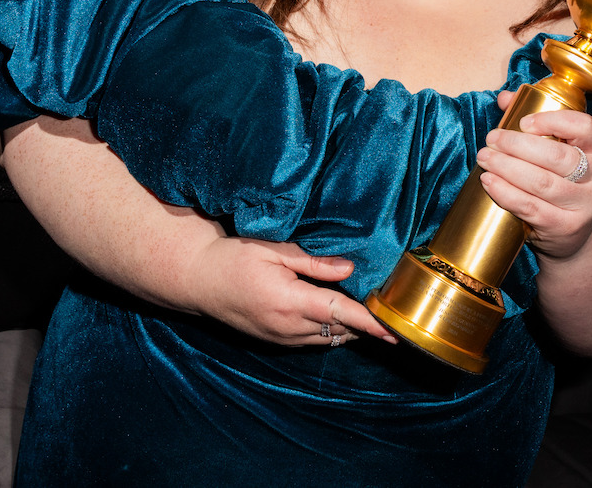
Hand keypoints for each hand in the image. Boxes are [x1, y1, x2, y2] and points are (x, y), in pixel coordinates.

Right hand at [188, 236, 396, 346]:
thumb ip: (313, 262)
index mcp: (288, 301)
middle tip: (390, 312)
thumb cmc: (234, 257)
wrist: (198, 280)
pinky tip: (340, 318)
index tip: (393, 331)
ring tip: (373, 316)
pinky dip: (330, 332)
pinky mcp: (274, 341)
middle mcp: (286, 327)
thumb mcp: (274, 250)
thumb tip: (349, 269)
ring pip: (327, 339)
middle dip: (366, 324)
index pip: (340, 314)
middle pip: (339, 329)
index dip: (370, 322)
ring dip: (350, 329)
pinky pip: (312, 342)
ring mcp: (280, 338)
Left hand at [474, 91, 591, 261]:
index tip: (523, 121)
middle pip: (557, 157)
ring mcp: (584, 205)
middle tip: (492, 139)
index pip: (586, 128)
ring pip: (541, 182)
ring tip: (485, 157)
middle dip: (518, 145)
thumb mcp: (560, 148)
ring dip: (507, 167)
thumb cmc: (562, 178)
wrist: (575, 231)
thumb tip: (505, 98)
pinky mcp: (564, 227)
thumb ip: (535, 119)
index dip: (553, 121)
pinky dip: (505, 193)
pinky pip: (530, 207)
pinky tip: (489, 181)